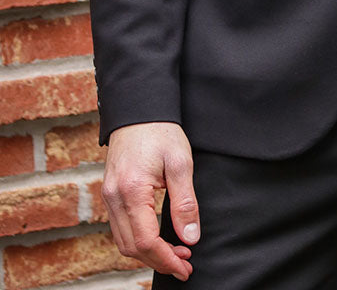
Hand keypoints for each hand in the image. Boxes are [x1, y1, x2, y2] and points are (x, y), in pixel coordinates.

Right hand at [102, 122, 198, 280]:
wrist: (138, 109)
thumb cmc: (161, 131)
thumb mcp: (180, 163)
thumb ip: (185, 202)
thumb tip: (190, 237)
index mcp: (131, 191)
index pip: (146, 241)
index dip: (167, 259)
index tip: (186, 266)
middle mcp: (114, 198)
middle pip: (132, 248)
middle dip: (159, 261)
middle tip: (184, 264)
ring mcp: (108, 196)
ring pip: (123, 241)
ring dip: (148, 253)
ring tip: (176, 253)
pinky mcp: (110, 193)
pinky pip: (120, 228)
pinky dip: (138, 240)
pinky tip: (157, 238)